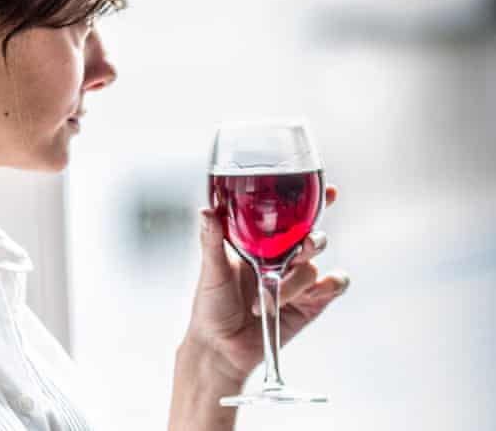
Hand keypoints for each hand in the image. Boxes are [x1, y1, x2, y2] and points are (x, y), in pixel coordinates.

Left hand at [183, 185, 349, 383]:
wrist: (220, 348)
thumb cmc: (210, 307)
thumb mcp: (210, 271)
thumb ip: (212, 241)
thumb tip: (206, 210)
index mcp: (260, 244)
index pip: (290, 217)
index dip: (313, 201)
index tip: (331, 191)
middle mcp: (282, 258)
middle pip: (311, 236)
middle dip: (311, 239)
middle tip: (301, 248)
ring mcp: (297, 280)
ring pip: (314, 266)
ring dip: (293, 282)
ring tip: (266, 299)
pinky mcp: (310, 304)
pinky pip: (334, 286)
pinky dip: (328, 287)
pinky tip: (307, 296)